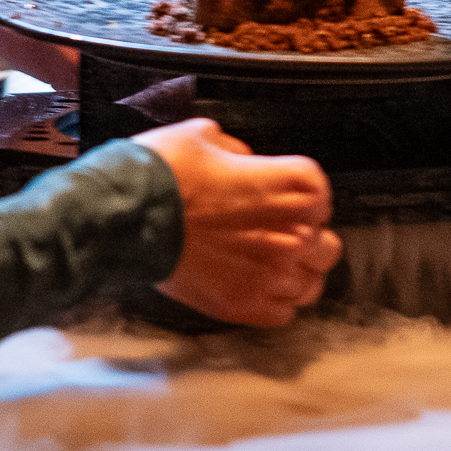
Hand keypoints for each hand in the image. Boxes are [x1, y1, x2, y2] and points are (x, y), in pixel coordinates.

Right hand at [136, 117, 338, 325]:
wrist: (125, 215)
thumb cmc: (162, 174)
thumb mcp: (204, 137)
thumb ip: (238, 153)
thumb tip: (243, 164)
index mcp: (292, 187)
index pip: (321, 196)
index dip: (301, 198)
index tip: (284, 200)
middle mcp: (292, 233)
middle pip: (325, 245)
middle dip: (305, 239)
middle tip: (277, 235)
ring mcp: (270, 274)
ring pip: (309, 285)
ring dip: (294, 276)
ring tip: (270, 268)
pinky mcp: (244, 305)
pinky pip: (281, 314)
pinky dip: (272, 304)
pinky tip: (254, 289)